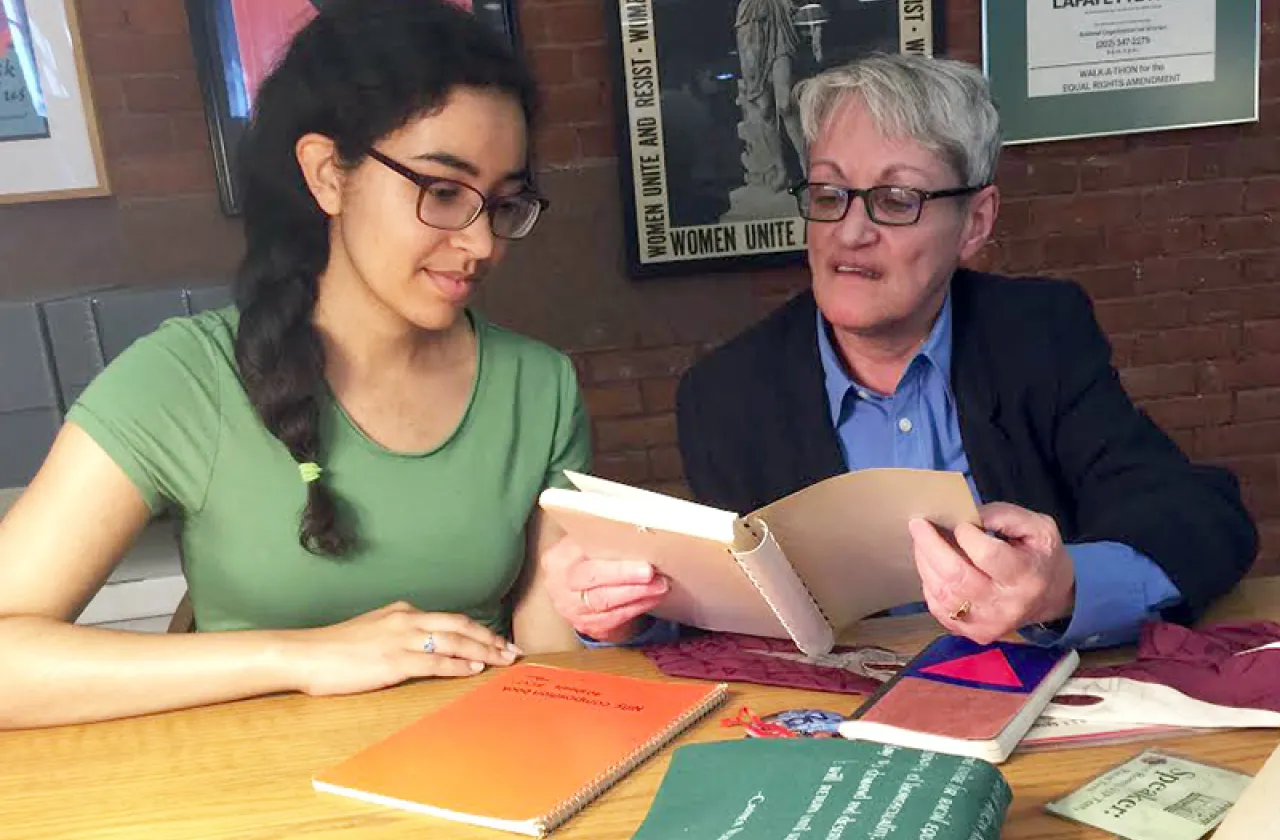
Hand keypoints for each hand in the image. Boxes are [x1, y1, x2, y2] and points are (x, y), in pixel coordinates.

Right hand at [283, 602, 519, 695]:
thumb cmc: (336, 647)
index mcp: (402, 611)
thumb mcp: (373, 628)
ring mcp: (401, 640)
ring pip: (453, 642)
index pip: (450, 618)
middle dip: (490, 638)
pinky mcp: (393, 662)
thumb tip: (422, 641)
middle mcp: (406, 620)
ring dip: (482, 651)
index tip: (498, 640)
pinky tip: (474, 669)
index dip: (478, 629)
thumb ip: (399, 631)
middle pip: (460, 625)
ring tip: (502, 659)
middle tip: (512, 650)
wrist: (306, 654)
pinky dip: (458, 665)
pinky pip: (435, 662)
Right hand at [540, 535, 669, 643]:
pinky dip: (637, 607)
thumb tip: (633, 525)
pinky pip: (614, 618)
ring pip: (605, 602)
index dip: (607, 553)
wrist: (579, 596)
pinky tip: (653, 598)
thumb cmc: (589, 563)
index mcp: (558, 559)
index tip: (634, 550)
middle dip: (624, 575)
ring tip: (660, 584)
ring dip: (637, 593)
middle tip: (650, 572)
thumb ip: (602, 537)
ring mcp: (571, 609)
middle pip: (593, 579)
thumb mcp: (586, 546)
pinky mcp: (587, 626)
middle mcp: (560, 585)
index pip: (582, 552)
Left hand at [908, 502, 1075, 644]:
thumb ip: (1004, 516)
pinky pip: (937, 607)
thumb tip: (968, 515)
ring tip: (922, 541)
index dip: (967, 535)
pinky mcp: (971, 632)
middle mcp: (1007, 605)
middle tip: (918, 524)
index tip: (960, 523)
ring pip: (942, 592)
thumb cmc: (1040, 557)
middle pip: (957, 576)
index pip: (987, 555)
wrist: (1050, 598)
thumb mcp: (1038, 527)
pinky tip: (931, 566)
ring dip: (925, 562)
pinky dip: (929, 583)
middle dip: (931, 545)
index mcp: (1027, 576)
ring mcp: (987, 623)